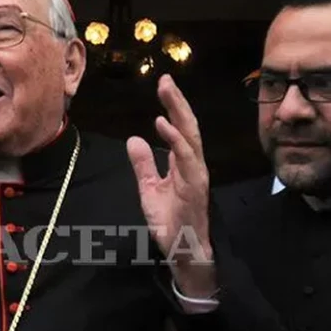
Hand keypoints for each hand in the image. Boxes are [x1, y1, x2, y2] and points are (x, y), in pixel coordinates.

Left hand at [127, 74, 216, 297]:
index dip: (173, 107)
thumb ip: (143, 165)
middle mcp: (193, 164)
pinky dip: (175, 139)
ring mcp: (196, 174)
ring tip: (166, 92)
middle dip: (177, 102)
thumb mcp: (149, 189)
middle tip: (165, 79)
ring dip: (178, 113)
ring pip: (190, 136)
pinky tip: (164, 124)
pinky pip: (186, 158)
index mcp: (183, 163)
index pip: (180, 128)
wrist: (183, 251)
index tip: (163, 85)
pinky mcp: (195, 186)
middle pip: (187, 126)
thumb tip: (134, 139)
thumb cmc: (170, 222)